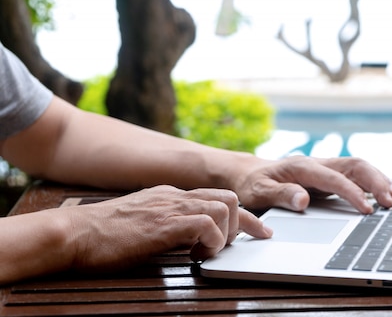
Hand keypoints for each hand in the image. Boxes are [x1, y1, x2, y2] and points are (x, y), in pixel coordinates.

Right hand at [64, 185, 271, 270]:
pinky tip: (197, 255)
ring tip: (208, 253)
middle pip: (229, 198)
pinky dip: (212, 242)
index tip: (258, 230)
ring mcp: (171, 207)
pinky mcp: (165, 224)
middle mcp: (175, 196)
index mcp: (170, 194)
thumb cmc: (103, 234)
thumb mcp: (143, 222)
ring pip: (224, 207)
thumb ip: (169, 223)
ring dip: (226, 234)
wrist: (74, 233)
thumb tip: (191, 239)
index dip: (243, 216)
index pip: (218, 196)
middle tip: (233, 247)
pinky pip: (207, 225)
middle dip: (241, 224)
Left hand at [231, 156, 391, 213]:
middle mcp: (317, 163)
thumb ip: (281, 195)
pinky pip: (354, 174)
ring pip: (358, 167)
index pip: (334, 178)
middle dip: (374, 181)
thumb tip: (303, 200)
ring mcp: (324, 167)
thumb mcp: (259, 192)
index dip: (352, 193)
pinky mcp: (328, 174)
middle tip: (390, 202)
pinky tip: (384, 192)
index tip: (367, 209)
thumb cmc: (253, 184)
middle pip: (353, 165)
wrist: (249, 173)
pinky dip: (372, 181)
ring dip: (377, 179)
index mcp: (302, 166)